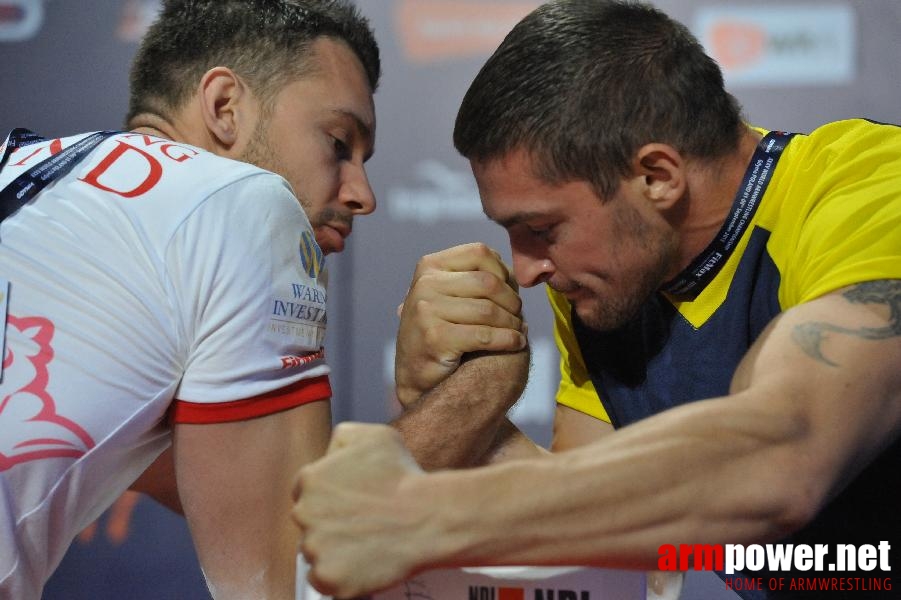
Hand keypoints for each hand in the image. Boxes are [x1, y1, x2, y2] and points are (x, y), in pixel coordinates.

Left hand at [292, 423, 429, 597]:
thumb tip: (329, 455)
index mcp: (309, 480)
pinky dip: (340, 575)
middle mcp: (304, 514)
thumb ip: (341, 439)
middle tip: (362, 523)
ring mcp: (314, 549)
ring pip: (316, 552)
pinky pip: (324, 580)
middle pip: (309, 522)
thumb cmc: (403, 476)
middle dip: (330, 523)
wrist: (426, 516)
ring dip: (334, 549)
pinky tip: (363, 562)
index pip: (306, 492)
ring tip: (367, 542)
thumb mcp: (372, 435)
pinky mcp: (329, 579)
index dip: (331, 498)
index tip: (352, 504)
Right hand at [395, 243, 526, 406]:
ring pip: (489, 310)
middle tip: (518, 316)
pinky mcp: (435, 338)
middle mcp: (425, 284)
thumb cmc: (442, 331)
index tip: (510, 292)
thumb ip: (476, 279)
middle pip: (488, 282)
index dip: (503, 271)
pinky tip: (516, 343)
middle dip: (511, 301)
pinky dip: (508, 340)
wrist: (416, 374)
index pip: (480, 253)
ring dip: (512, 323)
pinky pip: (485, 335)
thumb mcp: (450, 296)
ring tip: (518, 331)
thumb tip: (515, 271)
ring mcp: (427, 310)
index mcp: (430, 266)